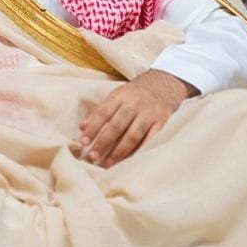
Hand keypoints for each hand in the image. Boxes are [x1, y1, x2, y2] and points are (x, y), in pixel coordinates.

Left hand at [79, 70, 197, 167]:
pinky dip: (139, 151)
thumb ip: (100, 111)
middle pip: (117, 125)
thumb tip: (82, 127)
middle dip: (103, 143)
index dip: (92, 128)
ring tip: (108, 163)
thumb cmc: (134, 94)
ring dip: (119, 151)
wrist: (164, 83)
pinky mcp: (162, 122)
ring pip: (133, 135)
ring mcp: (149, 113)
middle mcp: (134, 103)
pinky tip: (129, 161)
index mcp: (120, 95)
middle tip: (93, 157)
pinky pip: (150, 140)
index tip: (83, 142)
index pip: (103, 113)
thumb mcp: (116, 96)